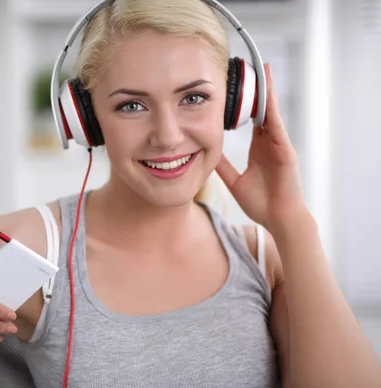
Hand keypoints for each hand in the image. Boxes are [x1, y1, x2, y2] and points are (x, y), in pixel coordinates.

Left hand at [216, 63, 306, 229]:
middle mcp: (270, 143)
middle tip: (251, 66)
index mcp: (260, 148)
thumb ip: (223, 166)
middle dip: (258, 89)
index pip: (252, 119)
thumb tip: (205, 155)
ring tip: (263, 69)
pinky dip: (272, 109)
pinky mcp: (285, 150)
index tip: (237, 87)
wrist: (278, 218)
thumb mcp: (234, 180)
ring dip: (267, 91)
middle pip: (263, 109)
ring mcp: (279, 145)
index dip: (246, 102)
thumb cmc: (261, 203)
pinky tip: (267, 94)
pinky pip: (277, 125)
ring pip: (271, 112)